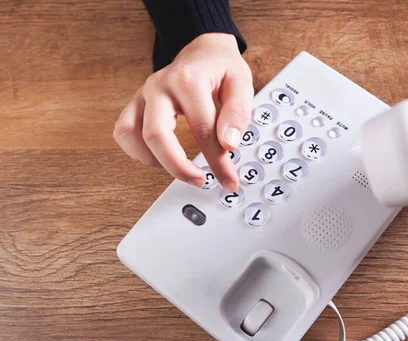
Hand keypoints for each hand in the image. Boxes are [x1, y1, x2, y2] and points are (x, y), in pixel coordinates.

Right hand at [113, 33, 253, 191]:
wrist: (203, 51)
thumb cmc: (221, 68)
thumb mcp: (241, 83)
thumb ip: (237, 113)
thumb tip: (228, 144)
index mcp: (188, 80)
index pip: (202, 130)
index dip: (216, 161)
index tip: (228, 180)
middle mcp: (159, 86)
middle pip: (156, 135)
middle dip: (178, 167)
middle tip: (200, 181)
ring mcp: (143, 94)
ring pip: (130, 134)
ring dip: (153, 160)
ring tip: (180, 168)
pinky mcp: (136, 103)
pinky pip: (123, 132)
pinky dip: (138, 151)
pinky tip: (161, 157)